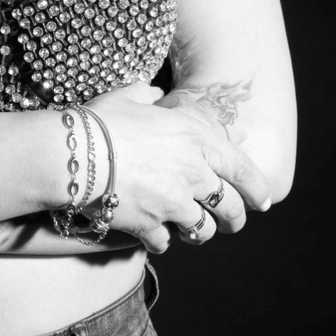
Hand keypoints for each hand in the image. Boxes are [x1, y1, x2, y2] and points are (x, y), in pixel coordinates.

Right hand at [84, 82, 269, 251]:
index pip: (243, 169)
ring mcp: (172, 203)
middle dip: (235, 219)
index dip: (257, 188)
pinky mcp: (148, 225)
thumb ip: (147, 95)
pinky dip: (161, 241)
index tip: (262, 200)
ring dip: (200, 233)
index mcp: (195, 140)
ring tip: (193, 233)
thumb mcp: (127, 98)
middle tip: (231, 224)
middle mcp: (193, 174)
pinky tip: (152, 237)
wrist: (73, 155)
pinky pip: (165, 242)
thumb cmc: (99, 122)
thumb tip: (153, 93)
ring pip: (203, 230)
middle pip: (230, 207)